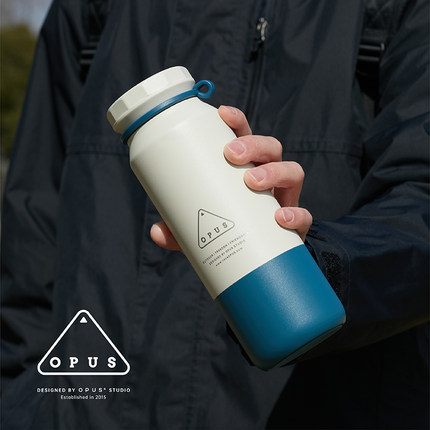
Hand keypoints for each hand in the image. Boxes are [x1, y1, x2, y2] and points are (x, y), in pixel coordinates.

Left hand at [151, 105, 311, 249]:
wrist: (257, 261)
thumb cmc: (229, 233)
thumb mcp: (201, 229)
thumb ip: (180, 230)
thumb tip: (156, 232)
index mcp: (245, 170)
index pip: (245, 137)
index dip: (236, 122)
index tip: (222, 114)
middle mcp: (268, 178)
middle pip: (270, 148)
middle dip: (253, 144)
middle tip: (230, 154)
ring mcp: (284, 199)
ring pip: (292, 171)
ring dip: (274, 171)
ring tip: (252, 180)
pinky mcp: (296, 225)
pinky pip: (304, 215)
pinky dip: (295, 214)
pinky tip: (280, 218)